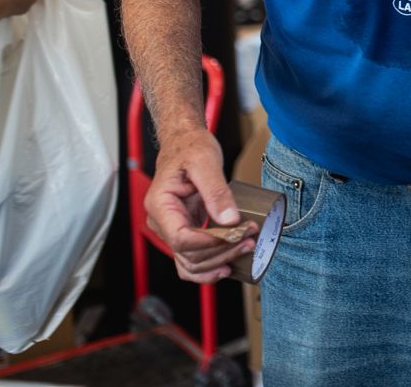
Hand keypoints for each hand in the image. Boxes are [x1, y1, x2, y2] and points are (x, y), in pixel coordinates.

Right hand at [145, 128, 253, 282]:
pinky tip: (227, 265)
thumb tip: (229, 219)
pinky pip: (192, 258)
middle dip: (221, 251)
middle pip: (188, 255)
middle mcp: (161, 222)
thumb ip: (216, 191)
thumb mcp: (205, 162)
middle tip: (250, 238)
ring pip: (190, 263)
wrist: (185, 143)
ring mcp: (171, 228)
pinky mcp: (184, 230)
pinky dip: (209, 266)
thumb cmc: (191, 148)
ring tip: (244, 249)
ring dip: (217, 262)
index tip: (238, 234)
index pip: (181, 238)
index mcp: (160, 205)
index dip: (210, 243)